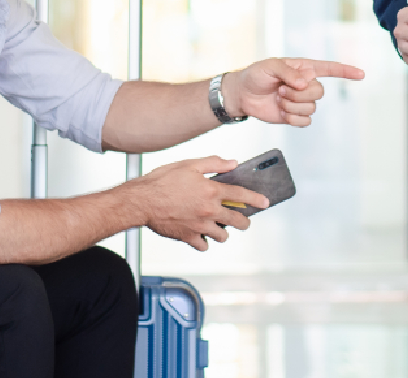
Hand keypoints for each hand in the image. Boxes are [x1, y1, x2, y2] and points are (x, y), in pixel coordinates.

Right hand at [132, 157, 267, 250]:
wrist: (142, 201)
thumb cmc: (161, 181)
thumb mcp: (189, 164)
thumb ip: (213, 163)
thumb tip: (231, 162)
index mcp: (211, 191)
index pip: (241, 195)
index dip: (256, 199)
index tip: (265, 203)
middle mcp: (209, 210)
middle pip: (237, 221)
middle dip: (244, 221)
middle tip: (243, 220)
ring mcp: (200, 226)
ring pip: (222, 235)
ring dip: (223, 231)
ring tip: (218, 226)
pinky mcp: (188, 237)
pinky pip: (203, 245)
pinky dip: (204, 242)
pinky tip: (201, 235)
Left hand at [226, 59, 365, 127]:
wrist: (243, 95)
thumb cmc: (255, 75)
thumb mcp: (269, 66)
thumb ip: (288, 72)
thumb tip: (304, 83)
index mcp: (304, 68)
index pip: (329, 68)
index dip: (346, 71)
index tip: (361, 74)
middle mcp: (306, 84)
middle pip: (319, 92)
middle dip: (299, 94)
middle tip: (281, 90)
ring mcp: (301, 101)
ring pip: (312, 108)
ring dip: (292, 105)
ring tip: (278, 98)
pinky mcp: (295, 115)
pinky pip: (305, 121)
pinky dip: (292, 118)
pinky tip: (281, 112)